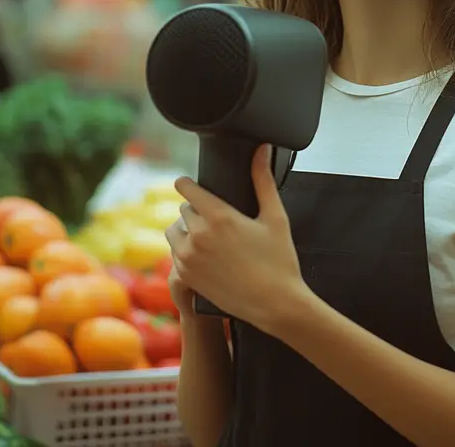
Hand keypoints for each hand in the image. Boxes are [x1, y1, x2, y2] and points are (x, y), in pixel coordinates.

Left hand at [165, 144, 311, 336]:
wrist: (275, 304)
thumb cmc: (279, 260)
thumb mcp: (275, 216)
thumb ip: (263, 180)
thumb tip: (261, 150)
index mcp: (219, 216)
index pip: (187, 189)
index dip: (187, 183)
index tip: (189, 183)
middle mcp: (198, 236)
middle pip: (183, 209)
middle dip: (196, 209)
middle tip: (214, 216)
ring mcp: (189, 258)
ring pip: (174, 232)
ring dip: (185, 229)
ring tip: (206, 235)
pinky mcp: (185, 277)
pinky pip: (175, 255)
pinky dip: (185, 251)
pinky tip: (205, 256)